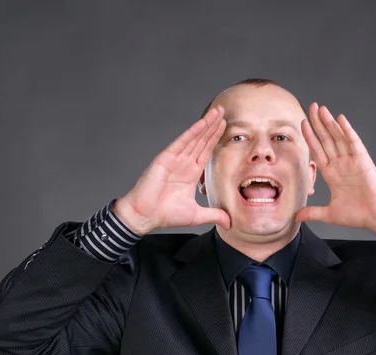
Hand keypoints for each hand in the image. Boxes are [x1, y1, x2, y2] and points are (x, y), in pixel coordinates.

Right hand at [113, 106, 229, 234]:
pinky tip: (202, 123)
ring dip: (205, 124)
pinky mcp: (165, 158)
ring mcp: (175, 159)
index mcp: (191, 174)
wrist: (146, 215)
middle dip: (212, 126)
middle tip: (223, 111)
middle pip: (201, 141)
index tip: (225, 127)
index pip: (206, 152)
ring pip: (194, 138)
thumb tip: (229, 222)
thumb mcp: (196, 215)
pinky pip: (181, 143)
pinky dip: (192, 132)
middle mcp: (183, 163)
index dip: (215, 139)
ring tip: (216, 111)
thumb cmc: (166, 215)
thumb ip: (214, 215)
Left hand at [295, 103, 375, 240]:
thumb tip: (295, 216)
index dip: (311, 138)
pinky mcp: (363, 161)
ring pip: (338, 138)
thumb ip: (312, 213)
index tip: (303, 124)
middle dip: (318, 124)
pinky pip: (354, 143)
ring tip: (321, 109)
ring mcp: (352, 161)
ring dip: (330, 123)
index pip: (318, 151)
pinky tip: (340, 119)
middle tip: (311, 107)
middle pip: (327, 140)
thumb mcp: (329, 214)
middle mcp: (341, 164)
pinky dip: (347, 131)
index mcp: (333, 174)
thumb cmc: (359, 214)